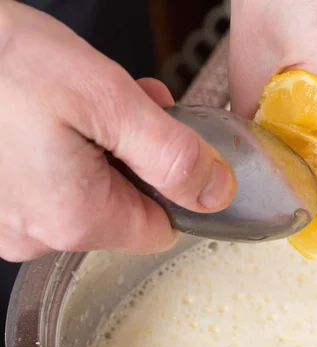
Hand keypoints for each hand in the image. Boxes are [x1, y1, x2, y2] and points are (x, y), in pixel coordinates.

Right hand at [0, 2, 235, 261]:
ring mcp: (10, 220)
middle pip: (126, 209)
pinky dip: (66, 153)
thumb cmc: (4, 62)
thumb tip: (217, 194)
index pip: (162, 229)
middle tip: (123, 106)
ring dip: (103, 149)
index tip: (162, 140)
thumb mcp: (109, 100)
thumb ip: (172, 155)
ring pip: (90, 194)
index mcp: (76, 219)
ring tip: (82, 102)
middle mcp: (38, 235)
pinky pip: (52, 187)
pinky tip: (55, 116)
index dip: (173, 183)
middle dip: (137, 158)